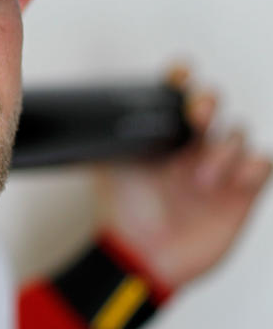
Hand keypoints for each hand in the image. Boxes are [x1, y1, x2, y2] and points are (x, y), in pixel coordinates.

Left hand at [95, 69, 270, 290]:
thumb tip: (74, 121)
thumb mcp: (108, 169)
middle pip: (213, 103)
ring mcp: (218, 166)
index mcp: (161, 134)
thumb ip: (101, 141)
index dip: (181, 77)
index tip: (178, 73)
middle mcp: (191, 144)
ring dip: (222, 148)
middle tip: (195, 115)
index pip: (176, 93)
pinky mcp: (241, 192)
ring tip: (199, 177)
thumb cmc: (123, 213)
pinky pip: (262, 164)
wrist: (141, 255)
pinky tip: (232, 180)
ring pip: (237, 133)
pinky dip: (252, 166)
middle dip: (207, 101)